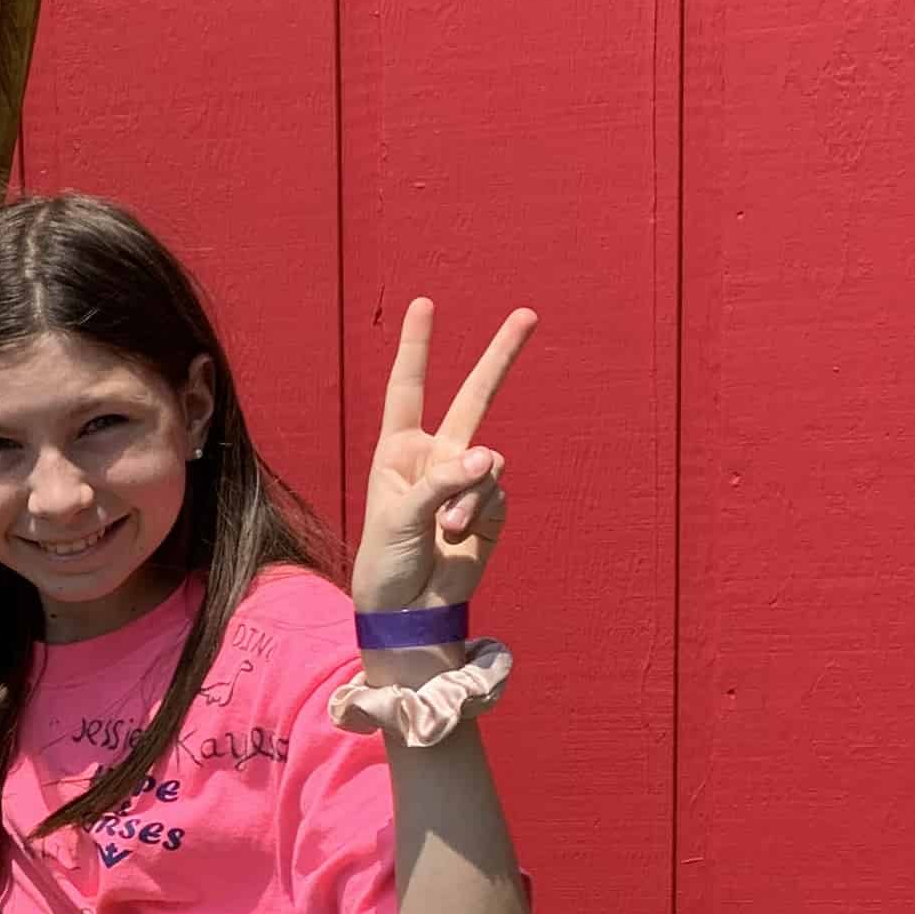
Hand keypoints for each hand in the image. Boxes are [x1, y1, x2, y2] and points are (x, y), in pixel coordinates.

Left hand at [348, 302, 533, 620]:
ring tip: (443, 529)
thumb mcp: (400, 516)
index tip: (425, 304)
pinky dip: (479, 512)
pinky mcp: (490, 507)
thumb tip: (489, 459)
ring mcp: (466, 480)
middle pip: (474, 397)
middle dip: (500, 357)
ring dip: (468, 494)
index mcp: (399, 449)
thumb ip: (442, 481)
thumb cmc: (386, 560)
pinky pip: (496, 492)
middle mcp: (435, 456)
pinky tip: (458, 538)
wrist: (408, 609)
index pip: (408, 389)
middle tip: (528, 315)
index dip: (417, 347)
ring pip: (487, 462)